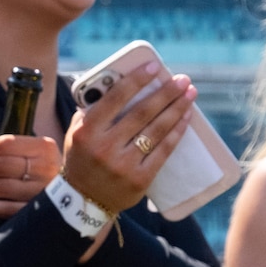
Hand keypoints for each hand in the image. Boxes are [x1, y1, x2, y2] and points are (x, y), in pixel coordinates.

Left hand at [0, 134, 61, 220]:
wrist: (74, 195)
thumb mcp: (30, 152)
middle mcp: (47, 167)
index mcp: (44, 147)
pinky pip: (8, 209)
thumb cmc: (41, 170)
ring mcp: (44, 191)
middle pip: (3, 165)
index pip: (7, 144)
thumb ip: (0, 149)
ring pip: (3, 187)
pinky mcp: (39, 212)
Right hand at [60, 63, 197, 213]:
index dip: (137, 80)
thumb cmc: (82, 159)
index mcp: (87, 131)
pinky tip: (185, 118)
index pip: (115, 99)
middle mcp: (105, 147)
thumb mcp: (76, 134)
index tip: (155, 66)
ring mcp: (123, 165)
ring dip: (176, 109)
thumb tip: (116, 84)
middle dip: (166, 93)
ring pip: (156, 131)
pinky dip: (176, 132)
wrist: (83, 200)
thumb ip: (91, 111)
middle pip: (142, 113)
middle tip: (183, 79)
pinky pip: (163, 151)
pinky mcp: (140, 179)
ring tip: (190, 94)